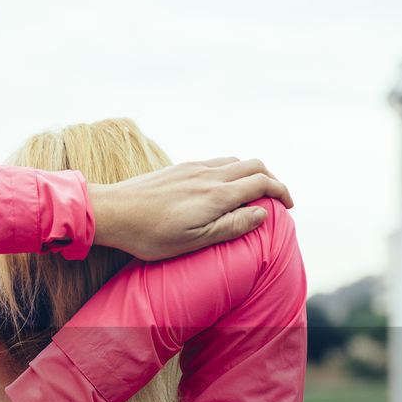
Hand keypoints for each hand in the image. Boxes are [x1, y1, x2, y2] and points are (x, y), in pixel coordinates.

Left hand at [87, 157, 293, 260]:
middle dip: (271, 179)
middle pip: (253, 165)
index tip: (288, 206)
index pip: (262, 183)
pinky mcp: (179, 168)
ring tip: (252, 193)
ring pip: (234, 161)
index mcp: (217, 194)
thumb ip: (232, 226)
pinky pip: (215, 162)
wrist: (114, 212)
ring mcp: (193, 168)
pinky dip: (230, 170)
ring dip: (250, 173)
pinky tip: (222, 186)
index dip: (281, 192)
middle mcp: (209, 175)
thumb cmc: (152, 235)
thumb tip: (262, 213)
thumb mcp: (196, 240)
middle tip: (276, 198)